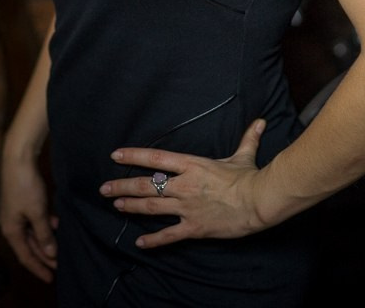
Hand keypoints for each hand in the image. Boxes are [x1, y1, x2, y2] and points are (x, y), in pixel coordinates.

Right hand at [0, 151, 56, 282]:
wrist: (18, 159)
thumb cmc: (25, 185)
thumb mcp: (37, 212)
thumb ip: (44, 233)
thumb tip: (50, 253)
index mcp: (12, 230)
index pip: (26, 257)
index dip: (39, 268)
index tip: (51, 278)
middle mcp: (12, 224)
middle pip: (29, 246)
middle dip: (44, 256)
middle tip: (60, 266)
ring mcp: (16, 213)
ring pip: (33, 234)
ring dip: (46, 241)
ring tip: (60, 249)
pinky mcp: (22, 203)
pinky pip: (35, 221)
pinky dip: (45, 226)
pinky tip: (57, 224)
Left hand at [99, 119, 272, 248]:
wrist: (258, 202)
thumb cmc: (249, 177)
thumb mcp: (244, 155)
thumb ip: (248, 138)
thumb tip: (260, 122)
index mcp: (192, 165)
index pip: (156, 158)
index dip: (133, 156)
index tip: (116, 156)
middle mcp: (184, 185)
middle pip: (147, 185)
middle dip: (123, 186)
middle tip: (104, 188)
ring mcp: (187, 207)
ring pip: (152, 207)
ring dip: (131, 206)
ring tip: (115, 205)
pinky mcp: (194, 227)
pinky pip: (169, 235)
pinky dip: (153, 240)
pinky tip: (140, 243)